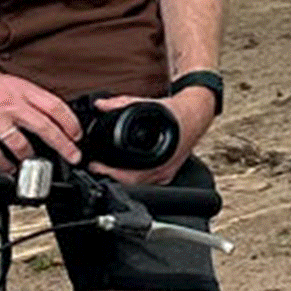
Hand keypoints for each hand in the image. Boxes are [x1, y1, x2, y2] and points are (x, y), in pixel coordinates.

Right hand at [0, 56, 81, 169]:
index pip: (55, 106)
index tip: (77, 135)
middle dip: (63, 145)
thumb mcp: (4, 81)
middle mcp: (9, 102)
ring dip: (30, 158)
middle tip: (72, 156)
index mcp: (20, 88)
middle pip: (45, 126)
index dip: (71, 123)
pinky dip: (3, 165)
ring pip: (21, 143)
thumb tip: (43, 114)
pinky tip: (7, 168)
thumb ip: (24, 97)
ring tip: (34, 165)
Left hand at [85, 86, 213, 185]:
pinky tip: (128, 170)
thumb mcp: (148, 104)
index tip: (95, 166)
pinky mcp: (167, 175)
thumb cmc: (177, 112)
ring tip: (110, 169)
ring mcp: (166, 174)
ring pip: (140, 186)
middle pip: (132, 184)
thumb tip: (101, 104)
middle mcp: (164, 168)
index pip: (130, 174)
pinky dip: (136, 179)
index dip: (108, 172)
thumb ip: (122, 103)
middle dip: (111, 177)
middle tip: (98, 168)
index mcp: (160, 153)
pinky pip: (148, 184)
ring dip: (123, 180)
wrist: (196, 116)